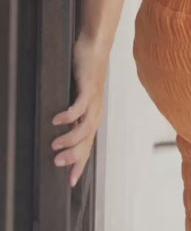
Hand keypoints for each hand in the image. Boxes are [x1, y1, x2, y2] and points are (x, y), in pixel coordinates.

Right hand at [50, 32, 108, 188]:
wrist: (94, 47)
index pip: (87, 146)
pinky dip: (69, 116)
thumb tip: (57, 128)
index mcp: (93, 116)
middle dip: (74, 156)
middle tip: (57, 164)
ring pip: (85, 128)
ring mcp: (94, 100)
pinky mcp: (88, 88)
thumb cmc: (85, 72)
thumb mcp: (79, 96)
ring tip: (54, 145)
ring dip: (70, 139)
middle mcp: (95, 111)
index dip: (80, 164)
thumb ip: (73, 111)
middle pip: (87, 141)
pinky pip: (80, 106)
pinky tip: (56, 120)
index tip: (71, 183)